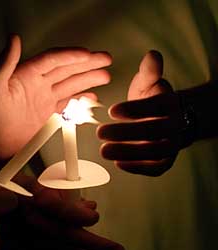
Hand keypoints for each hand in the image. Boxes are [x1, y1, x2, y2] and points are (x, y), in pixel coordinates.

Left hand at [0, 35, 110, 163]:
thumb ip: (4, 64)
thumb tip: (14, 39)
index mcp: (27, 75)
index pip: (53, 60)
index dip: (71, 56)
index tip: (88, 55)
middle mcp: (39, 85)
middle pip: (67, 70)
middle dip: (87, 64)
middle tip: (105, 60)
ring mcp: (45, 100)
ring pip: (71, 86)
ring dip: (88, 80)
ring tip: (105, 76)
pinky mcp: (48, 116)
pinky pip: (68, 105)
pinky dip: (80, 102)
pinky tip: (91, 98)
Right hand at [11, 174, 124, 249]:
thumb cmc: (19, 191)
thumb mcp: (38, 183)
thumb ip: (64, 194)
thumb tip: (91, 207)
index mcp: (33, 202)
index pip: (59, 212)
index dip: (79, 216)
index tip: (95, 217)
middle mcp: (33, 225)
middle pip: (67, 240)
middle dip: (95, 248)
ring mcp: (31, 240)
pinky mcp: (32, 249)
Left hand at [98, 50, 183, 175]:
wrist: (170, 119)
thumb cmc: (153, 100)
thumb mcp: (149, 83)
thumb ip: (149, 72)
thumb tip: (152, 55)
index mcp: (171, 104)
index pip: (157, 106)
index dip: (135, 109)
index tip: (112, 110)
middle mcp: (175, 125)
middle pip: (155, 131)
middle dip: (126, 133)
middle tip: (100, 133)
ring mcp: (172, 145)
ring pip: (155, 151)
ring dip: (129, 152)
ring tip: (104, 150)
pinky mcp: (166, 160)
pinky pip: (156, 168)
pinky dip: (138, 168)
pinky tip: (119, 163)